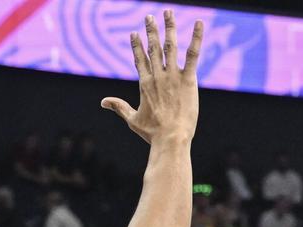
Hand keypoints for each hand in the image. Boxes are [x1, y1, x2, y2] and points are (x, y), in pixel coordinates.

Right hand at [101, 11, 202, 144]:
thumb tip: (103, 102)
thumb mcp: (133, 119)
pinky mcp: (188, 79)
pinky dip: (196, 38)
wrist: (170, 139)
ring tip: (167, 12)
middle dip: (151, 30)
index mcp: (145, 84)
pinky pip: (192, 55)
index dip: (137, 45)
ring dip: (169, 27)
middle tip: (149, 16)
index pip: (140, 59)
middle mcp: (157, 76)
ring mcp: (172, 76)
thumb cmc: (152, 133)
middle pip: (153, 48)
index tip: (134, 33)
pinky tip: (199, 23)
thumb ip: (119, 107)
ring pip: (170, 46)